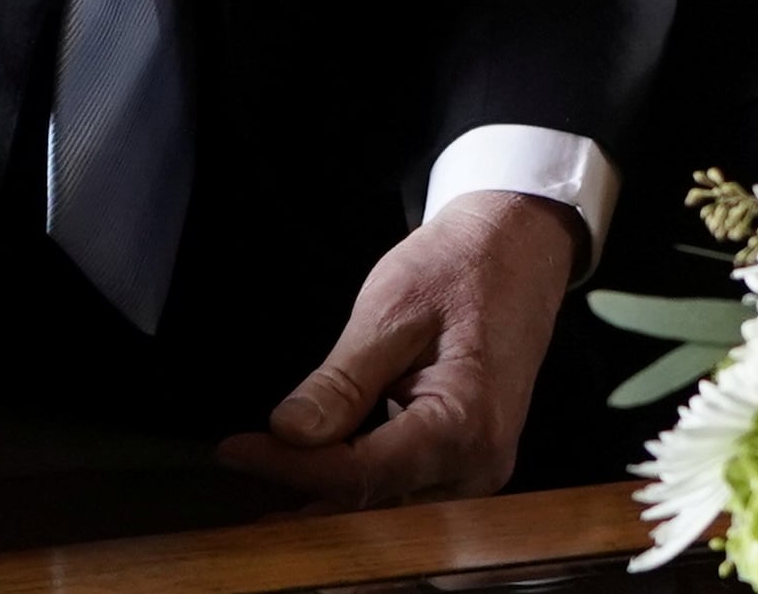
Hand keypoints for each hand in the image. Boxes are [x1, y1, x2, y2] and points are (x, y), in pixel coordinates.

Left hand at [214, 192, 578, 506]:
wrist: (521, 249)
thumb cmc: (464, 267)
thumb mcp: (394, 309)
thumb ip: (343, 380)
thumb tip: (289, 432)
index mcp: (466, 424)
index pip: (362, 472)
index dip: (292, 467)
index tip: (236, 452)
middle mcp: (480, 464)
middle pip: (375, 503)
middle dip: (304, 492)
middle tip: (242, 466)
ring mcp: (479, 470)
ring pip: (389, 508)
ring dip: (328, 495)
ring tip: (266, 473)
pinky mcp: (470, 464)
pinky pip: (406, 492)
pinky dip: (359, 484)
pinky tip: (315, 468)